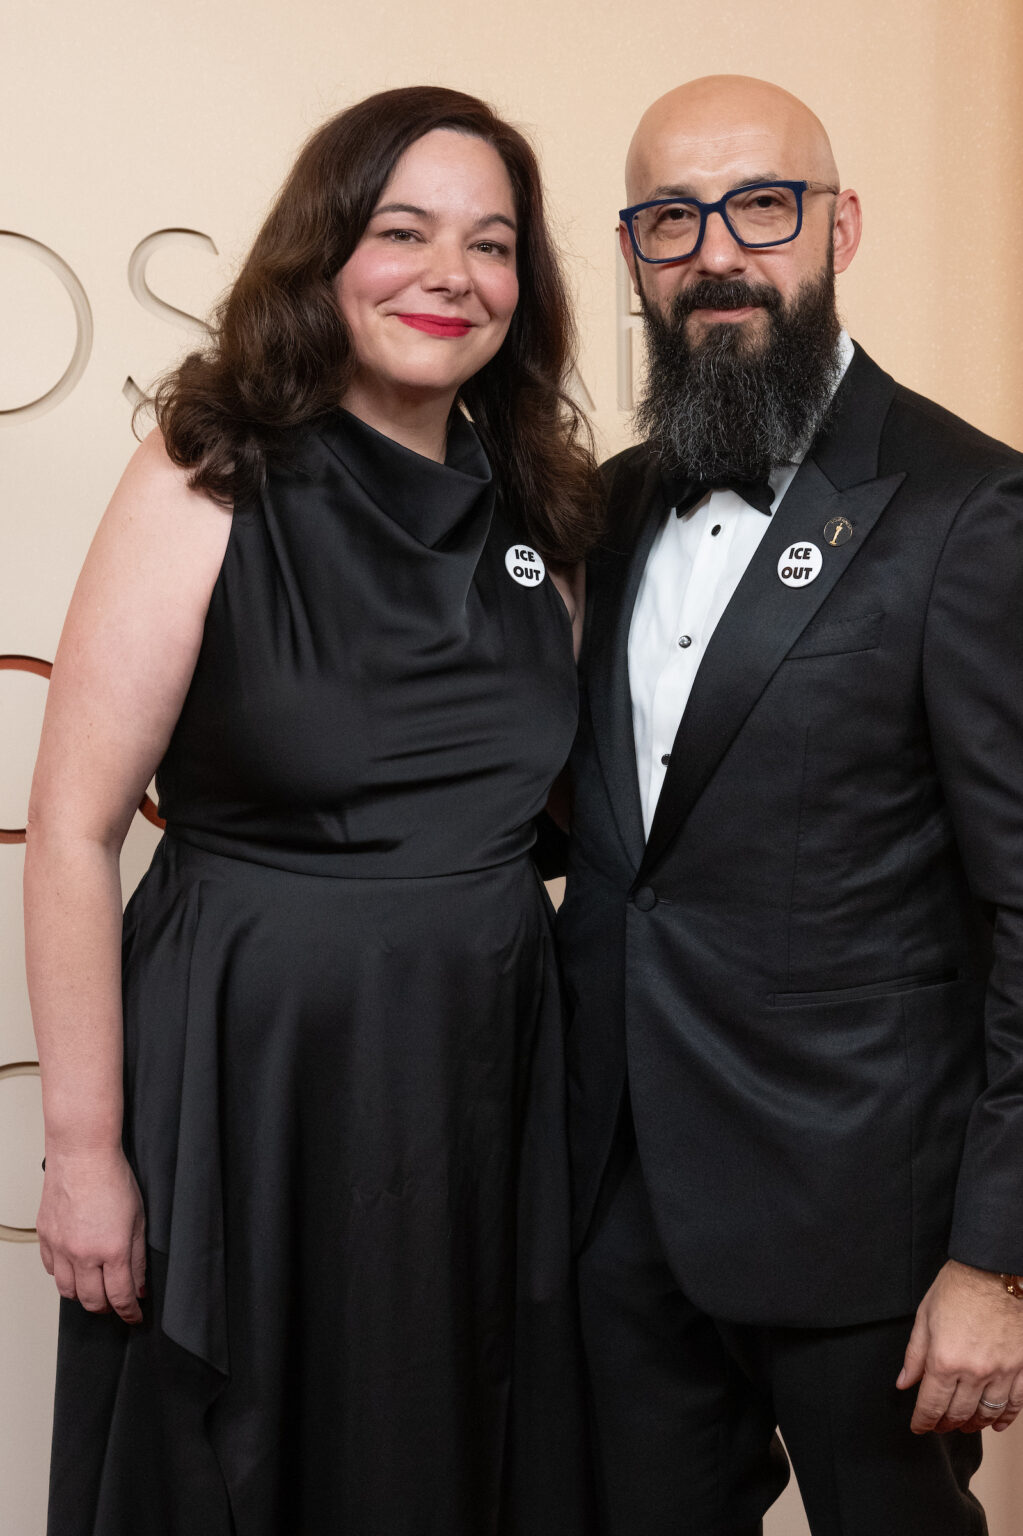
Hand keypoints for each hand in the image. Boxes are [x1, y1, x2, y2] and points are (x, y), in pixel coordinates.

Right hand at [37, 1146, 145, 1323]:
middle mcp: (83, 1254)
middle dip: (106, 1308)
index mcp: (112, 1249)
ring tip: (95, 1289)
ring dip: (83, 1296)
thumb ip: (138, 1258)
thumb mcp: (139, 1219)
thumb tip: (139, 1287)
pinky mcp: (45, 1238)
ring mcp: (60, 1248)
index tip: (134, 1317)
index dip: (130, 1313)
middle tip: (116, 1304)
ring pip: (67, 1291)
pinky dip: (64, 1276)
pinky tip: (75, 1268)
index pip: (120, 1297)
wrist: (82, 1155)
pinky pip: (51, 1271)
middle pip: (91, 1301)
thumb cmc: (113, 1178)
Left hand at [897, 1260, 1022, 1433]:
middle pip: (958, 1413)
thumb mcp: (925, 1317)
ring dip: (973, 1424)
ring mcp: (1001, 1372)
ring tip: (964, 1425)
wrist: (994, 1270)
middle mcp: (974, 1372)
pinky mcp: (1022, 1368)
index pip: (931, 1405)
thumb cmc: (958, 1288)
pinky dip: (1004, 1418)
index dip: (923, 1421)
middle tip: (939, 1426)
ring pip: (987, 1414)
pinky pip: (1015, 1404)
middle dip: (945, 1424)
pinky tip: (995, 1424)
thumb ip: (915, 1355)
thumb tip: (904, 1382)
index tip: (918, 1427)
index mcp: (944, 1360)